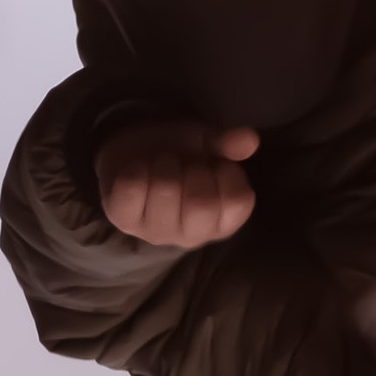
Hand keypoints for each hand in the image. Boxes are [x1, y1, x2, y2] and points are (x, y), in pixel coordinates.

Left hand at [94, 114, 258, 244]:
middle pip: (202, 206)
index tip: (215, 165)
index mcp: (219, 221)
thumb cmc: (179, 155)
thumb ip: (227, 144)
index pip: (238, 203)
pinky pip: (132, 188)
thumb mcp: (206, 145)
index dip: (228, 174)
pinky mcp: (124, 220)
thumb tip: (251, 140)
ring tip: (162, 164)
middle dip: (194, 170)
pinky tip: (139, 171)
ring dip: (165, 164)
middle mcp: (190, 235)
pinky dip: (137, 169)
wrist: (133, 152)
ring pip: (165, 191)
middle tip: (185, 165)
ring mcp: (155, 231)